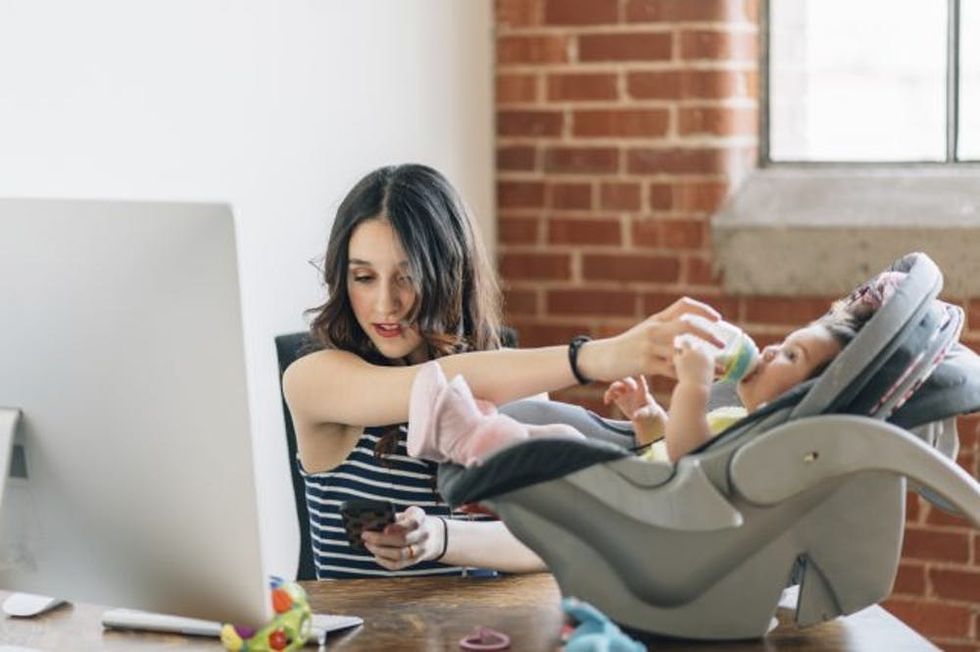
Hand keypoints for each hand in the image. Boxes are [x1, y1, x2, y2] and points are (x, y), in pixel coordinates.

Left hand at [361, 506, 444, 569]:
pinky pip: (398, 565)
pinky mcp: (414, 561)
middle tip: (365, 535)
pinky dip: (384, 561)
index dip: (398, 527)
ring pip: (399, 554)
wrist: (433, 536)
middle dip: (381, 539)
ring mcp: (420, 550)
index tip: (384, 528)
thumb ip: (394, 517)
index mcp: (420, 519)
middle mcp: (423, 535)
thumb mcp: (408, 513)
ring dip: (380, 551)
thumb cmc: (413, 521)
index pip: (412, 523)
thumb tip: (372, 524)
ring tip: (368, 545)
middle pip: (402, 540)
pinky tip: (376, 555)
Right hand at [581, 297, 723, 380]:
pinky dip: (687, 376)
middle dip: (708, 334)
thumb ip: (665, 330)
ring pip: (682, 351)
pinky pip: (671, 370)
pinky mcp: (645, 364)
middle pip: (687, 324)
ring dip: (702, 361)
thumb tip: (690, 334)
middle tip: (721, 345)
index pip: (684, 305)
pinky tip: (696, 381)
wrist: (602, 357)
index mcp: (657, 319)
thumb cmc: (627, 346)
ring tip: (718, 370)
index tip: (718, 319)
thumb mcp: (645, 331)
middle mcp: (654, 329)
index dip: (703, 309)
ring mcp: (649, 346)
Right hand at [603, 375, 664, 422]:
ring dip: (612, 389)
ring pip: (616, 385)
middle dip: (622, 381)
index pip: (640, 380)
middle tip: (618, 387)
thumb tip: (635, 416)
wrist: (642, 414)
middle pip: (626, 379)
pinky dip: (608, 395)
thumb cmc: (648, 411)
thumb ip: (642, 414)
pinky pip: (611, 393)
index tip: (634, 375)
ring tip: (609, 397)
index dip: (637, 375)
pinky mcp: (618, 396)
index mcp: (642, 390)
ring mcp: (624, 391)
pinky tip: (607, 402)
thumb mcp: (647, 413)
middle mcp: (632, 387)